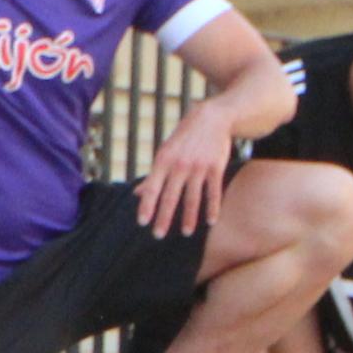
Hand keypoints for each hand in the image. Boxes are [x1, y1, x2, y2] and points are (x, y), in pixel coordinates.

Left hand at [135, 110, 230, 237]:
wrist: (213, 117)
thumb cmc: (184, 138)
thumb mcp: (165, 152)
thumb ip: (153, 175)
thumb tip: (137, 194)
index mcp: (163, 161)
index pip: (152, 187)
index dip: (146, 205)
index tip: (142, 222)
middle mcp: (180, 165)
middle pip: (170, 196)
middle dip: (164, 217)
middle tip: (158, 235)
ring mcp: (199, 166)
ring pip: (193, 197)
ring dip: (190, 217)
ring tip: (186, 233)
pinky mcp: (216, 166)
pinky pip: (213, 191)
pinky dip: (212, 207)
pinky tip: (211, 221)